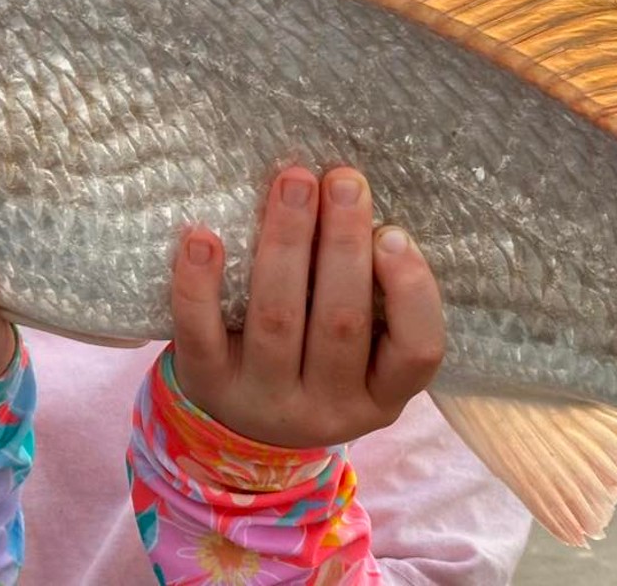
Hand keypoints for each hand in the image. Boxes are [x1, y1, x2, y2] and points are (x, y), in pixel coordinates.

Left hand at [170, 166, 444, 447]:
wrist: (239, 435)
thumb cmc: (312, 362)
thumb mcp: (359, 353)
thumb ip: (369, 296)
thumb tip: (358, 201)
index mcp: (378, 395)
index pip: (417, 352)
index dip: (411, 291)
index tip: (393, 232)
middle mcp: (327, 408)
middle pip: (341, 322)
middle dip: (343, 243)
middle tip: (342, 180)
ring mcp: (264, 400)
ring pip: (277, 318)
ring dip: (286, 242)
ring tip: (293, 184)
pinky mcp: (207, 385)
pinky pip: (202, 334)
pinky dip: (200, 284)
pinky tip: (202, 235)